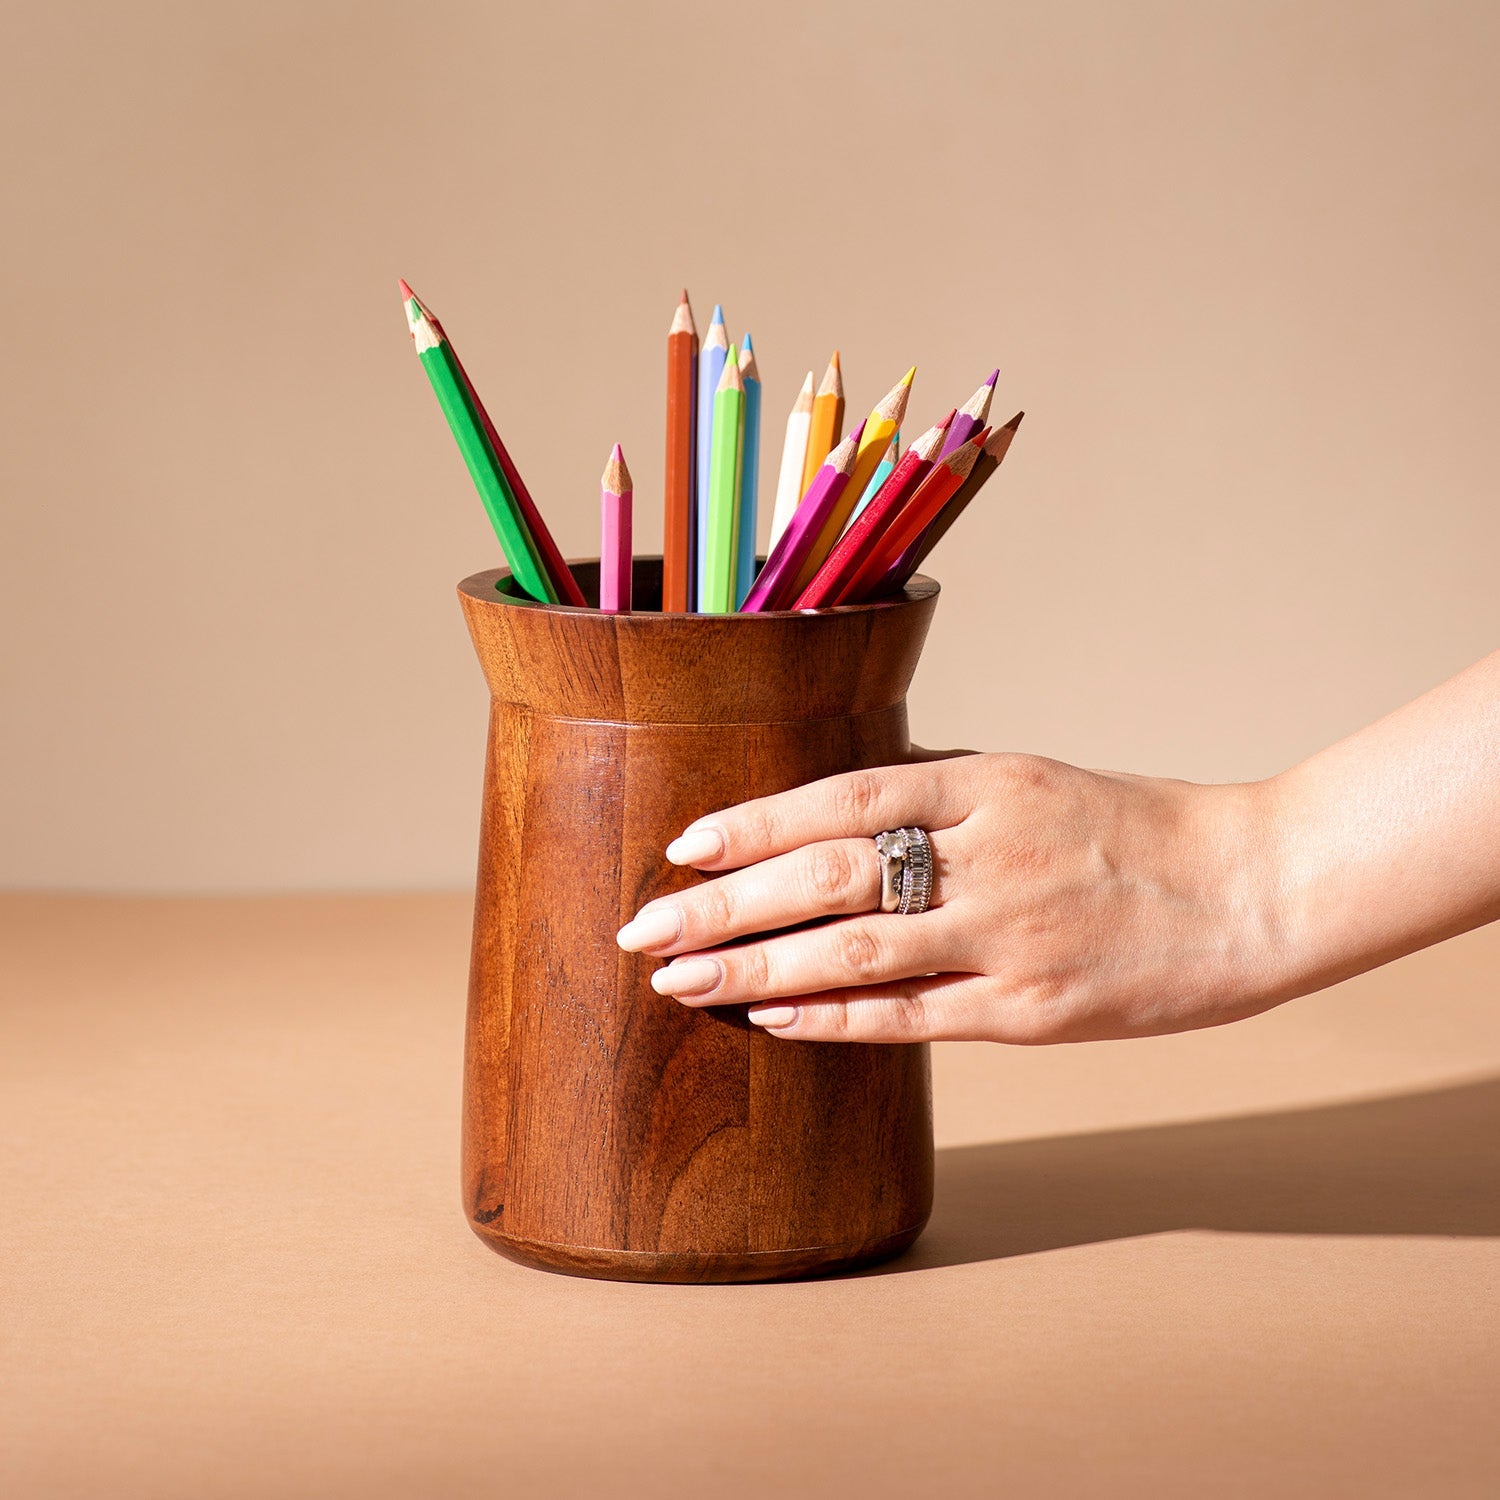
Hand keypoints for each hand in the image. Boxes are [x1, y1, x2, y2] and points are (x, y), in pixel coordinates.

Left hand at [615, 753, 1288, 1042]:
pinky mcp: (1030, 1012)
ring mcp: (1009, 935)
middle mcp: (988, 854)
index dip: (755, 822)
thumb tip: (831, 812)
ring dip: (753, 966)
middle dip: (723, 903)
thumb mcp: (1036, 780)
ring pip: (852, 949)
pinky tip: (769, 1017)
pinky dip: (830, 1016)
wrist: (1251, 888)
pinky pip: (909, 1016)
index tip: (684, 844)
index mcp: (989, 784)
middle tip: (642, 925)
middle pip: (827, 874)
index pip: (843, 797)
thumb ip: (940, 793)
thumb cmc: (1135, 829)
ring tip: (678, 978)